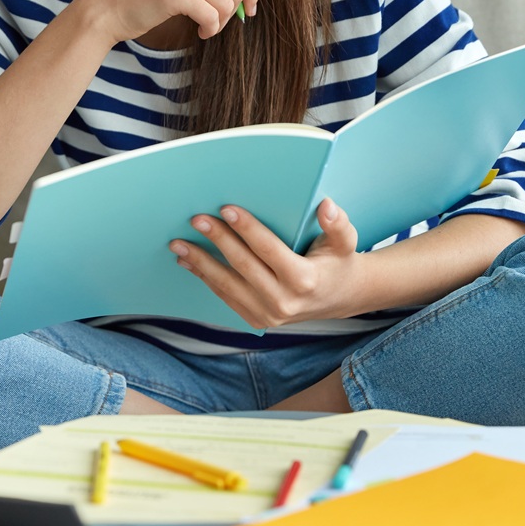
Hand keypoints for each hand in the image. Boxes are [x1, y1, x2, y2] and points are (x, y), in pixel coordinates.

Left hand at [169, 198, 363, 328]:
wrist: (339, 298)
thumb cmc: (338, 262)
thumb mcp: (346, 242)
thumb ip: (337, 224)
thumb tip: (326, 206)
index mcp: (304, 279)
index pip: (268, 250)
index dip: (247, 228)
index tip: (226, 209)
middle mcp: (284, 301)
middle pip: (242, 265)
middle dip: (217, 240)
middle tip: (196, 219)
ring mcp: (268, 314)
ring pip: (227, 285)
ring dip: (200, 262)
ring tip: (179, 243)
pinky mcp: (256, 319)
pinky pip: (225, 296)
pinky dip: (205, 278)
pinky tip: (189, 262)